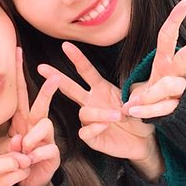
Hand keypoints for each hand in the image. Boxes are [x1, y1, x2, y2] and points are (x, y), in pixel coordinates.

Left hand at [0, 47, 60, 185]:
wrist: (28, 182)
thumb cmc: (15, 161)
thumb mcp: (4, 148)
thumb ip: (8, 142)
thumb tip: (16, 139)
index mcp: (22, 120)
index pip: (20, 92)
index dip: (19, 72)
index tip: (17, 51)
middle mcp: (36, 125)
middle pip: (42, 103)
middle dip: (48, 90)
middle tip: (55, 78)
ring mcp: (47, 138)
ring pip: (45, 125)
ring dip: (32, 138)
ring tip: (23, 151)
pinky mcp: (54, 152)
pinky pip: (48, 148)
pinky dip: (37, 155)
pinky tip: (31, 162)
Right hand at [38, 43, 162, 180]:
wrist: (144, 140)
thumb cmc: (140, 116)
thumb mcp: (140, 99)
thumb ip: (135, 93)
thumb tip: (128, 97)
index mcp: (102, 89)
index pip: (86, 71)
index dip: (77, 58)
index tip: (66, 45)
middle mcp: (92, 102)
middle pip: (70, 88)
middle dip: (57, 78)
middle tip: (41, 68)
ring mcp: (90, 120)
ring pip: (84, 113)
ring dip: (99, 113)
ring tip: (117, 115)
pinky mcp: (92, 138)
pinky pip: (86, 132)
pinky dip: (95, 128)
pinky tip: (106, 126)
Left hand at [123, 0, 185, 118]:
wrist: (175, 121)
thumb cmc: (157, 99)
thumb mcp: (147, 87)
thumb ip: (138, 91)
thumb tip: (124, 101)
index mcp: (166, 63)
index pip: (169, 37)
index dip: (176, 19)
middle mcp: (176, 74)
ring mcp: (179, 91)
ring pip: (170, 86)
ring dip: (150, 94)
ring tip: (131, 105)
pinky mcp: (177, 108)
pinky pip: (161, 107)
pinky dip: (146, 110)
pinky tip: (132, 110)